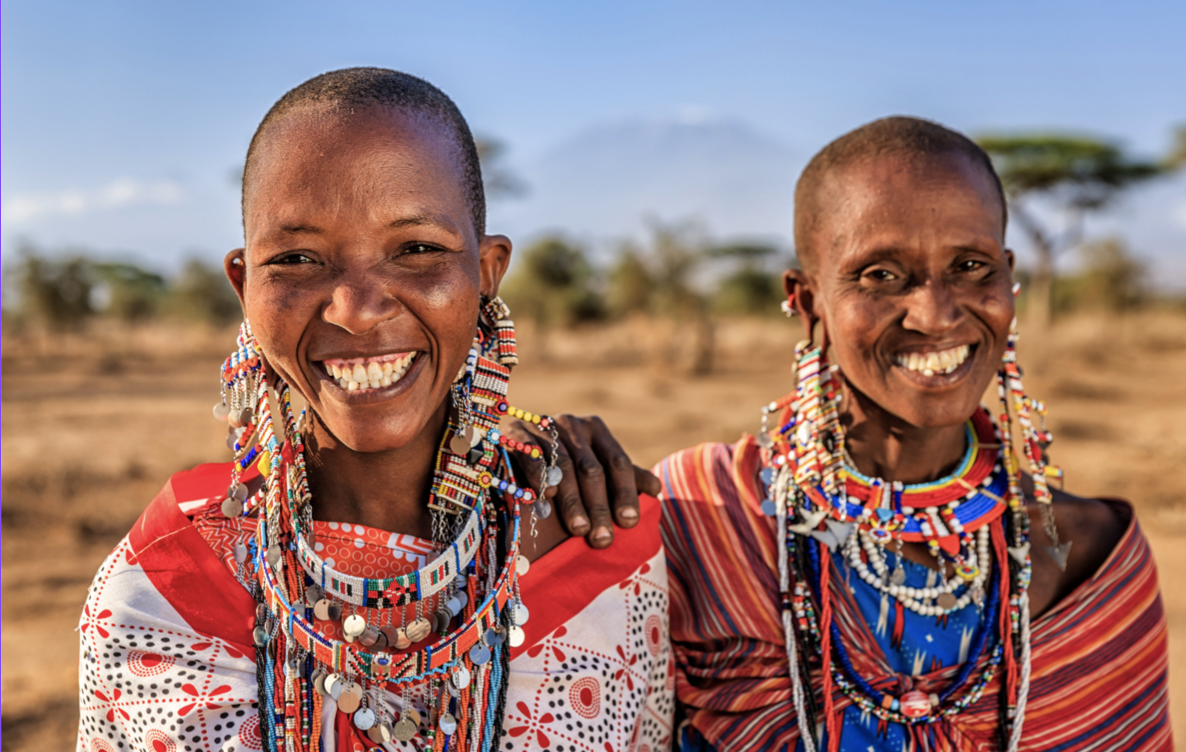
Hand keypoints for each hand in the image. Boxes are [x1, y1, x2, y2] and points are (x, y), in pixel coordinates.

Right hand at [502, 414, 660, 548]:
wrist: (514, 446)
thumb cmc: (564, 465)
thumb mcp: (596, 467)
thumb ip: (625, 477)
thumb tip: (656, 490)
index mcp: (596, 430)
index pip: (617, 462)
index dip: (625, 493)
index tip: (629, 523)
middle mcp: (572, 424)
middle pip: (591, 469)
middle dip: (598, 507)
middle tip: (603, 539)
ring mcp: (543, 425)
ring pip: (563, 466)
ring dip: (572, 501)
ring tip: (579, 531)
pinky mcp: (515, 432)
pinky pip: (531, 456)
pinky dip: (540, 478)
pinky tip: (546, 502)